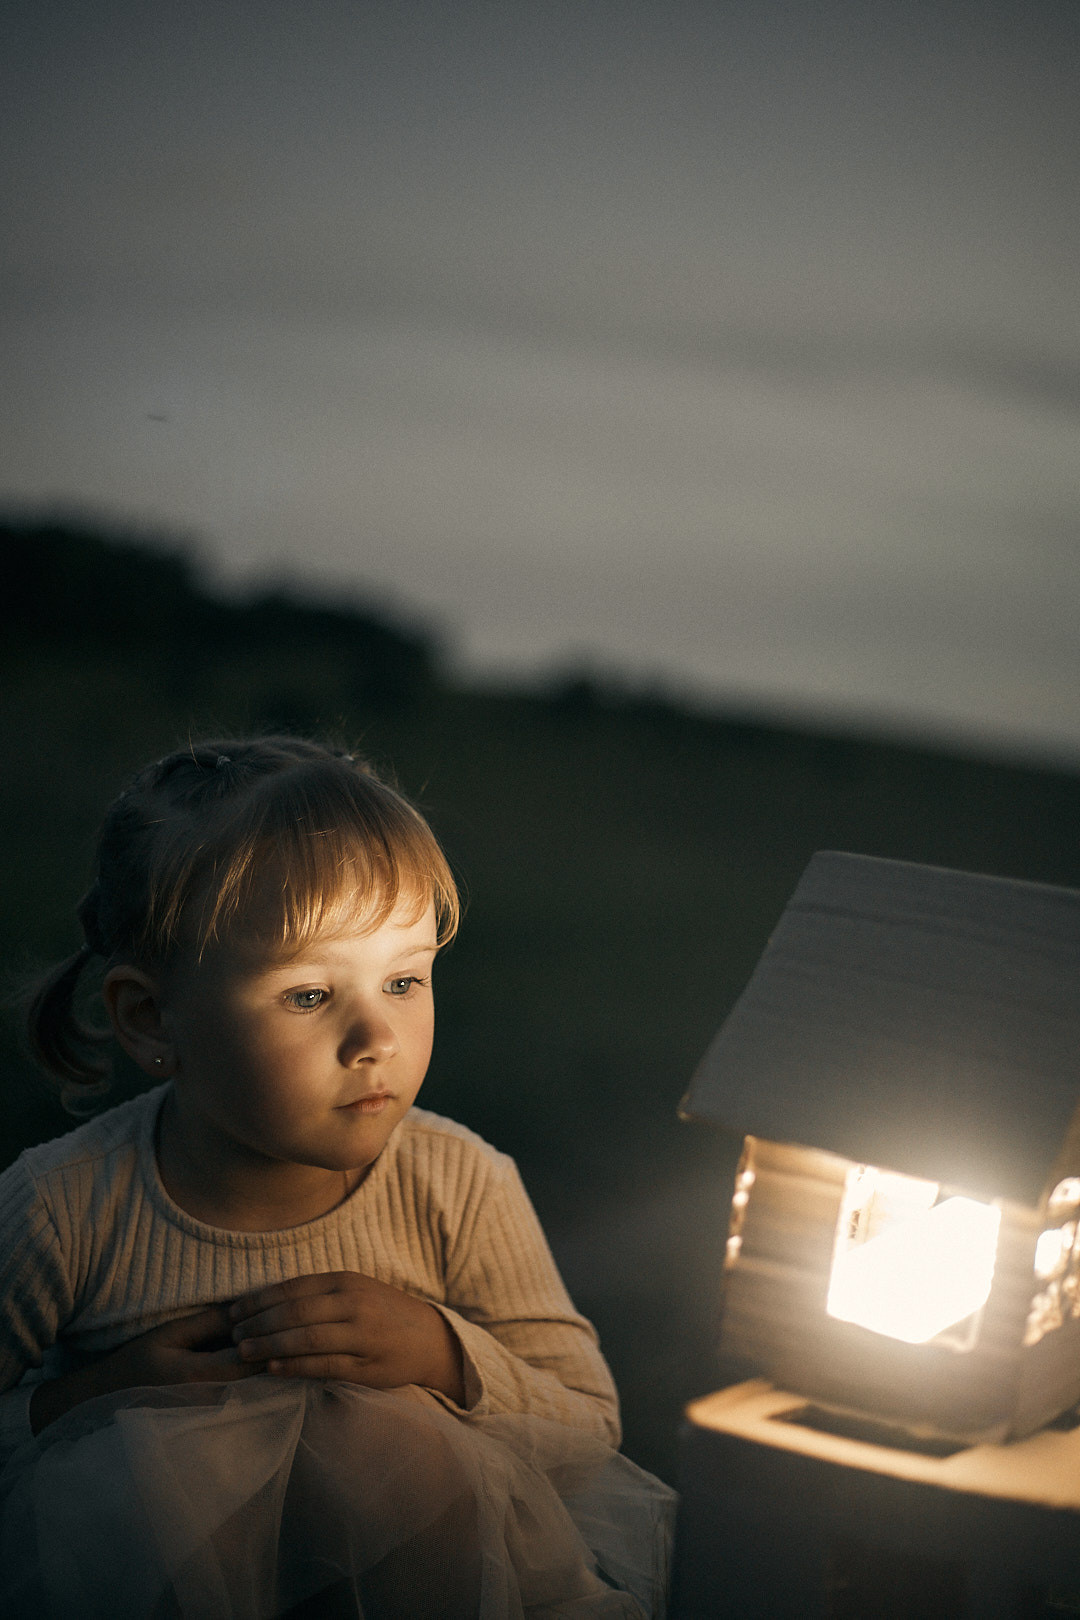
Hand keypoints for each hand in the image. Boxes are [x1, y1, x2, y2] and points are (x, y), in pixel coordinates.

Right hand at [30, 1305, 251, 1433]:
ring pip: (252, 1385)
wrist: (113, 1397)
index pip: (250, 1358)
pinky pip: (241, 1392)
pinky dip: (247, 1375)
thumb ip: (209, 1323)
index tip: (268, 1317)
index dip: (265, 1336)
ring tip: (258, 1339)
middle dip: (266, 1349)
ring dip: (259, 1361)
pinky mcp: (212, 1417)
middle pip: (256, 1374)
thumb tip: (245, 1311)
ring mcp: (213, 1413)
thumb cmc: (140, 1360)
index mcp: (199, 1377)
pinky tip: (241, 1358)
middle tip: (270, 1326)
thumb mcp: (171, 1333)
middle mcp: (211, 1401)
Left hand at [228, 1272, 465, 1404]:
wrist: (430, 1339)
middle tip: (233, 1336)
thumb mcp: (355, 1291)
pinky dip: (294, 1366)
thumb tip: (267, 1303)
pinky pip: (323, 1365)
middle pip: (295, 1312)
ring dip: (270, 1345)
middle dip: (258, 1324)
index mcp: (347, 1282)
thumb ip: (319, 1294)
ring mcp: (361, 1335)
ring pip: (307, 1338)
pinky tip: (272, 1367)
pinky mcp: (366, 1365)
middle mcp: (354, 1304)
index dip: (259, 1300)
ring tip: (244, 1352)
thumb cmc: (383, 1313)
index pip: (293, 1288)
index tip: (234, 1312)